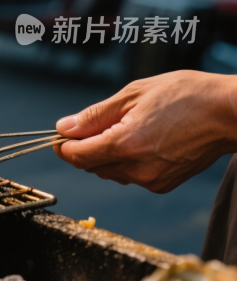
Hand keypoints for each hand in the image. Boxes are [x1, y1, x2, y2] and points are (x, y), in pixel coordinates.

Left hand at [54, 71, 236, 193]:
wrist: (228, 113)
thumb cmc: (185, 96)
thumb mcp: (133, 94)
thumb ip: (94, 115)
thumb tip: (64, 128)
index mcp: (126, 144)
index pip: (77, 156)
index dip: (63, 145)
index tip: (60, 135)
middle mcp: (137, 169)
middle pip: (90, 165)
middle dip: (84, 147)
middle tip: (94, 123)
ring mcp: (151, 180)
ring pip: (108, 171)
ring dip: (104, 154)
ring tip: (124, 127)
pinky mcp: (162, 185)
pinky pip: (129, 175)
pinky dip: (125, 161)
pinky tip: (140, 140)